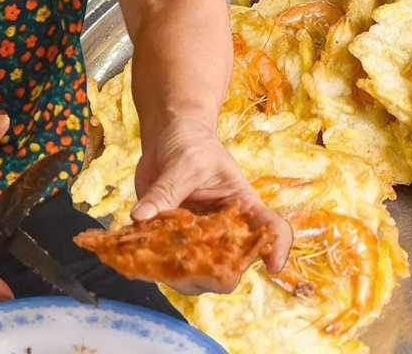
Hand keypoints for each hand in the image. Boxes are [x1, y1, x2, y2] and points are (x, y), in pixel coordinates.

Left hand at [132, 117, 290, 293]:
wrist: (167, 136)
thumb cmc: (190, 143)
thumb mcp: (183, 164)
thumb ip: (166, 191)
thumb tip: (140, 217)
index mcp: (243, 207)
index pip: (271, 229)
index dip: (276, 249)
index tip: (271, 266)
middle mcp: (224, 229)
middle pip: (230, 267)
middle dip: (210, 274)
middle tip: (185, 266)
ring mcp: (198, 237)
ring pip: (195, 273)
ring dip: (176, 274)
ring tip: (152, 260)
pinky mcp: (171, 238)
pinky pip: (166, 261)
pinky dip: (151, 263)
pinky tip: (135, 257)